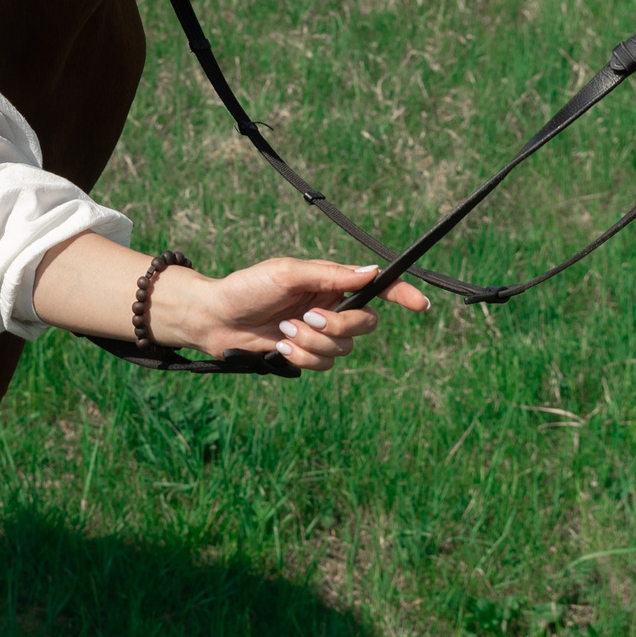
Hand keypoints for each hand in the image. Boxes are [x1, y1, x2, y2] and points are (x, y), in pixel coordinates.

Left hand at [156, 258, 429, 372]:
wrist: (215, 318)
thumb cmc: (247, 288)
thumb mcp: (287, 274)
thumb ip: (330, 275)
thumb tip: (371, 271)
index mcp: (329, 281)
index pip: (375, 287)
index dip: (401, 294)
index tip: (420, 305)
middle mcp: (330, 306)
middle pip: (364, 324)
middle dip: (338, 326)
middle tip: (307, 318)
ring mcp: (319, 332)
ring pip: (343, 349)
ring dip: (312, 343)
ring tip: (284, 333)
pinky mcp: (306, 354)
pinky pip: (324, 365)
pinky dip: (303, 358)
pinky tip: (281, 348)